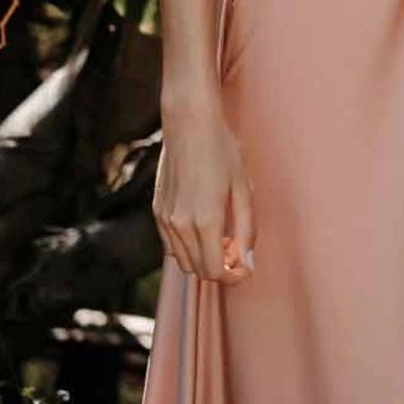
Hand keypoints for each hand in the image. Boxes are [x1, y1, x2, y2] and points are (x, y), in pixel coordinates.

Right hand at [153, 103, 255, 284]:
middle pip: (198, 270)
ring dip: (203, 259)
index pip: (214, 271)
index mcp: (205, 221)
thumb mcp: (244, 188)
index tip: (246, 270)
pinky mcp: (156, 211)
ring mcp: (164, 219)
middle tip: (239, 252)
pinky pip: (170, 244)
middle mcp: (180, 225)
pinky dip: (188, 247)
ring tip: (225, 239)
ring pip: (182, 260)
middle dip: (220, 269)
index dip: (232, 278)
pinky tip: (206, 229)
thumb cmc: (223, 152)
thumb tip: (246, 261)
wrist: (189, 124)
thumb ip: (247, 229)